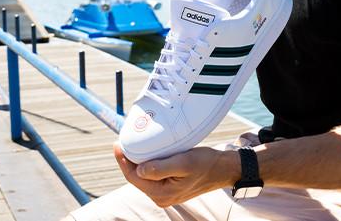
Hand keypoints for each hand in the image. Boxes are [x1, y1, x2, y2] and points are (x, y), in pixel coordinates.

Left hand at [114, 144, 236, 207]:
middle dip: (129, 160)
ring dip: (138, 162)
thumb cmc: (206, 164)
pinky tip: (147, 153)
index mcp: (162, 194)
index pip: (133, 177)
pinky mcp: (169, 188)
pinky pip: (152, 176)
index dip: (123, 161)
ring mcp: (165, 194)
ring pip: (144, 177)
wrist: (222, 170)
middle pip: (136, 178)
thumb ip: (160, 168)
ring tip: (133, 146)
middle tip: (123, 142)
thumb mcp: (183, 163)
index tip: (117, 145)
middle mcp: (161, 197)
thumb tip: (138, 170)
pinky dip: (148, 164)